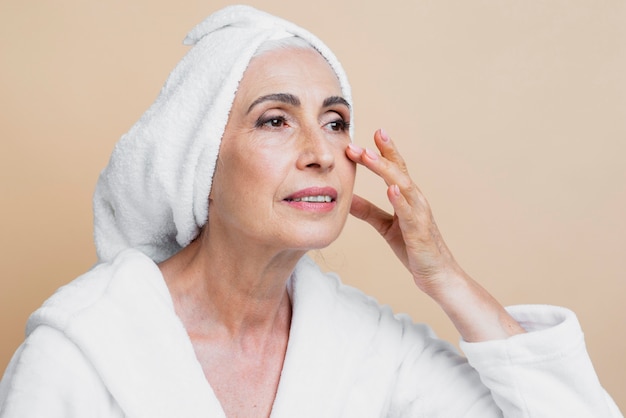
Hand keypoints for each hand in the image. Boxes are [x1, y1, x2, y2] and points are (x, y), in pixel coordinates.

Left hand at [345, 129, 461, 294]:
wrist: (436, 275)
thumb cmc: (414, 248)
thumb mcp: (385, 226)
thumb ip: (368, 211)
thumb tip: (346, 198)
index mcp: (408, 197)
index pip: (396, 168)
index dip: (384, 150)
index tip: (372, 132)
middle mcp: (416, 200)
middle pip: (398, 170)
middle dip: (380, 154)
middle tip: (358, 144)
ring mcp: (419, 214)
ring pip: (403, 186)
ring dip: (385, 170)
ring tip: (369, 157)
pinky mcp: (419, 231)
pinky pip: (409, 213)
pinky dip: (399, 200)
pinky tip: (390, 189)